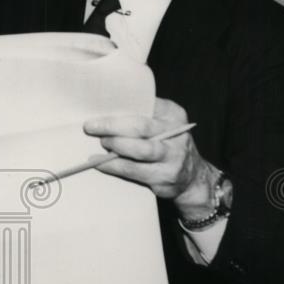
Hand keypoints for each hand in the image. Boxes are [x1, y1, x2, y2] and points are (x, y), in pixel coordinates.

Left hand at [83, 97, 216, 222]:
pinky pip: (134, 171)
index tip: (98, 108)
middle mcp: (177, 135)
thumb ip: (143, 113)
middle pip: (142, 127)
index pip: (146, 105)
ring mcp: (173, 158)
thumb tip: (105, 109)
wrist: (192, 177)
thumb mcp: (163, 122)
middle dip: (112, 126)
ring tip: (101, 143)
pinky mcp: (164, 179)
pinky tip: (100, 164)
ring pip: (140, 151)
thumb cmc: (167, 143)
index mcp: (173, 115)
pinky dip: (114, 167)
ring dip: (115, 147)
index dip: (121, 107)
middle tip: (91, 127)